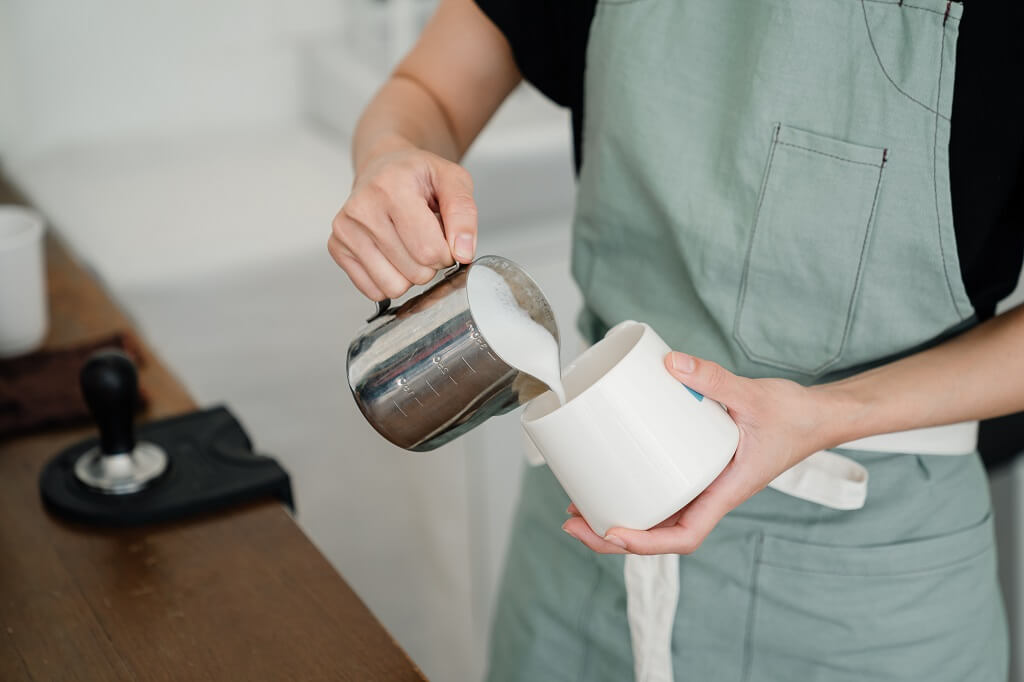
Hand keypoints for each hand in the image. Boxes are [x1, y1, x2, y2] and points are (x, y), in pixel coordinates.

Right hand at [328, 141, 476, 300]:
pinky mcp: (336, 247)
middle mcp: (362, 208)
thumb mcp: (453, 180)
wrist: (383, 167)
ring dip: (409, 274)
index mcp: (392, 187)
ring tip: (407, 243)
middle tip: (425, 237)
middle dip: (430, 263)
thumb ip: (464, 214)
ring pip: (393, 287)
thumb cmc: (417, 175)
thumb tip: (463, 252)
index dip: (447, 252)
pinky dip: (389, 278)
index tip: (444, 237)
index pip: (429, 251)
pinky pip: (374, 290)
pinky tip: (390, 252)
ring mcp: (345, 230)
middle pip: (415, 272)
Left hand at [562, 351, 839, 554]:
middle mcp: (710, 495)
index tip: (612, 532)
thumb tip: (671, 364)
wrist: (815, 416)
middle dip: (611, 535)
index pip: (685, 535)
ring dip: (615, 515)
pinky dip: (633, 488)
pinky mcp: (697, 467)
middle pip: (657, 533)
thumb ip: (715, 378)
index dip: (646, 544)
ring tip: (575, 503)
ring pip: (655, 514)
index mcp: (726, 492)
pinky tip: (609, 474)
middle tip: (570, 518)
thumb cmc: (794, 417)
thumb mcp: (755, 396)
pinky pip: (662, 487)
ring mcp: (702, 484)